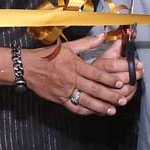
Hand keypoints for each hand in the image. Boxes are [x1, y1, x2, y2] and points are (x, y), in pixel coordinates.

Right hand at [24, 34, 142, 115]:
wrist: (27, 67)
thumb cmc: (47, 55)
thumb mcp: (68, 46)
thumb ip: (87, 43)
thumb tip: (103, 36)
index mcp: (74, 65)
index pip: (95, 74)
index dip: (108, 79)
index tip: (119, 83)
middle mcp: (71, 78)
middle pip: (93, 89)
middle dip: (109, 95)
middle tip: (122, 99)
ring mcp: (65, 90)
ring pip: (85, 101)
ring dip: (100, 107)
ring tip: (112, 110)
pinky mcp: (59, 99)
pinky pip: (74, 107)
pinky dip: (85, 111)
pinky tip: (94, 113)